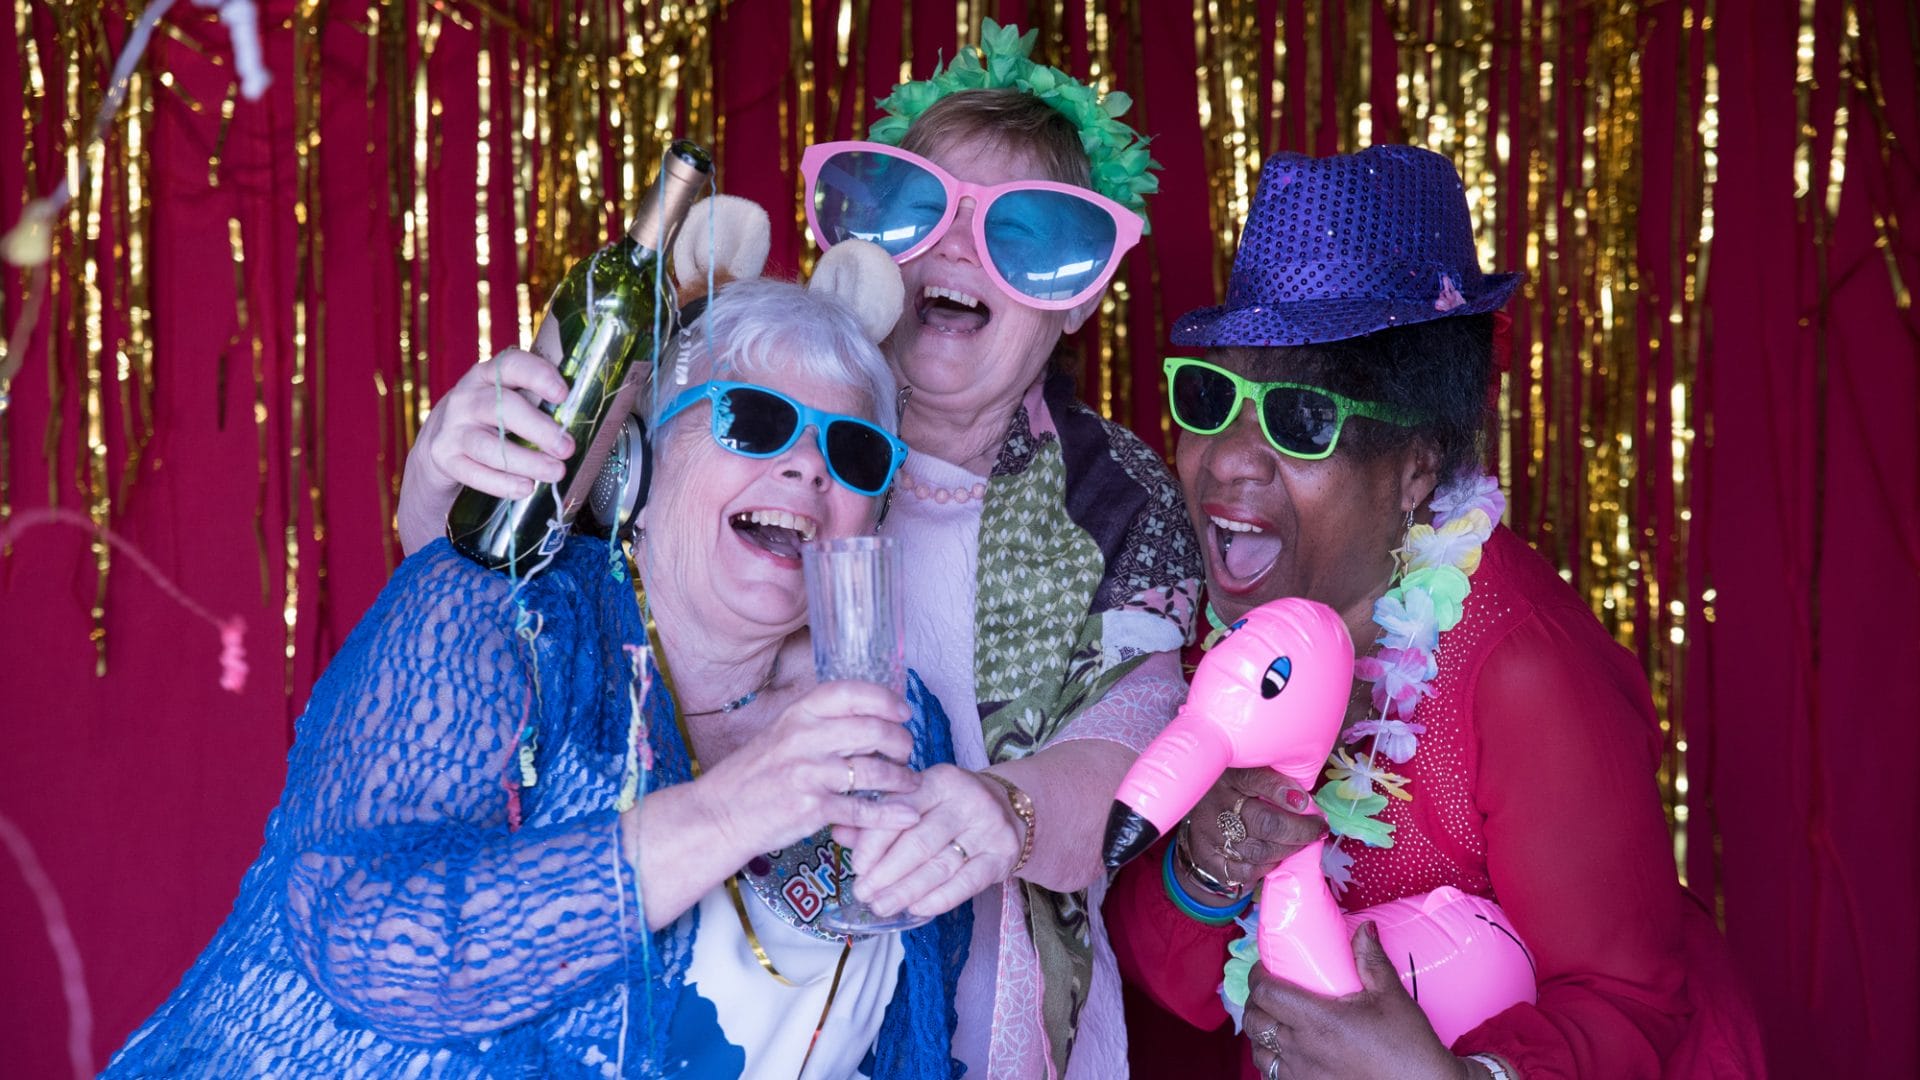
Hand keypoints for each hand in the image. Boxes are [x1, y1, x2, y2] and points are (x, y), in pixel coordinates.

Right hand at [397, 348, 573, 551]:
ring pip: (488, 445)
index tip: (563, 394)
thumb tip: (587, 418)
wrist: (439, 442)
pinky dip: (501, 483)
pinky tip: (525, 488)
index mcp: (489, 375)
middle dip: (539, 429)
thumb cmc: (490, 419)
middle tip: (567, 448)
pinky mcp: (444, 457)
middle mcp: (467, 397)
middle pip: (502, 408)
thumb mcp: (507, 400)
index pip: (512, 366)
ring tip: (555, 472)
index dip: (538, 376)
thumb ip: (537, 402)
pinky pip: (473, 472)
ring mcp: (452, 427)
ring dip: (526, 461)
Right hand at [693, 681, 922, 859]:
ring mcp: (808, 773)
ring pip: (874, 770)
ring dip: (901, 778)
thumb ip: (820, 725)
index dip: (885, 700)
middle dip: (900, 741)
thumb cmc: (754, 776)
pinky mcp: (812, 808)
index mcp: (798, 714)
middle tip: (906, 751)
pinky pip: (863, 809)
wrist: (718, 814)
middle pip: (872, 730)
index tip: (903, 712)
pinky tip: (906, 814)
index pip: (851, 693)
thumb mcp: (781, 735)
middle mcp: (803, 738)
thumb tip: (870, 717)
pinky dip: (891, 814)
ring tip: (909, 782)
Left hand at [831, 764, 1022, 918]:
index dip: (874, 842)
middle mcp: (968, 800)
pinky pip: (965, 884)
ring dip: (905, 892)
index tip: (857, 867)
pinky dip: (936, 900)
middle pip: (919, 843)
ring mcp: (989, 828)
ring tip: (881, 906)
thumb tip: (838, 830)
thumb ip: (879, 816)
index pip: (901, 810)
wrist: (1011, 809)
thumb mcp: (917, 800)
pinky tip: (915, 909)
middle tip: (863, 893)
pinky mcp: (1002, 855)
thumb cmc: (950, 806)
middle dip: (886, 873)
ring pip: (939, 867)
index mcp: (940, 780)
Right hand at [1180, 768, 1326, 899]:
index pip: (1256, 779)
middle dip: (1299, 831)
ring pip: (1259, 852)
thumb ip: (1274, 780)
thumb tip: (1304, 801)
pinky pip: (1244, 871)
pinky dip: (1266, 866)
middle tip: (1317, 829)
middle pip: (1264, 823)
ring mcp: (1208, 836)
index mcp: (1226, 777)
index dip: (1284, 792)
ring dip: (1288, 850)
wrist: (1197, 812)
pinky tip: (1274, 856)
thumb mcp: (1250, 773)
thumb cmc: (1233, 789)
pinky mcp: (1207, 860)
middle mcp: (1214, 806)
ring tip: (1300, 842)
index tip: (1307, 803)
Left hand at [1243, 922, 1468, 1079]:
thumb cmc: (1408, 1044)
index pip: (1266, 993)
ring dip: (1260, 1033)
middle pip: (1254, 1021)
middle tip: (1271, 990)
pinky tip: (1287, 1050)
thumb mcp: (1391, 995)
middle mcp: (1303, 1049)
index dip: (1258, 976)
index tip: (1267, 967)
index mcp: (1319, 1020)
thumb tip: (1364, 928)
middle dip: (1256, 1002)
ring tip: (1275, 1020)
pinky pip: (1273, 1075)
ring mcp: (1303, 1074)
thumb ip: (1371, 959)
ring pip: (1258, 1052)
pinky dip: (1272, 1059)